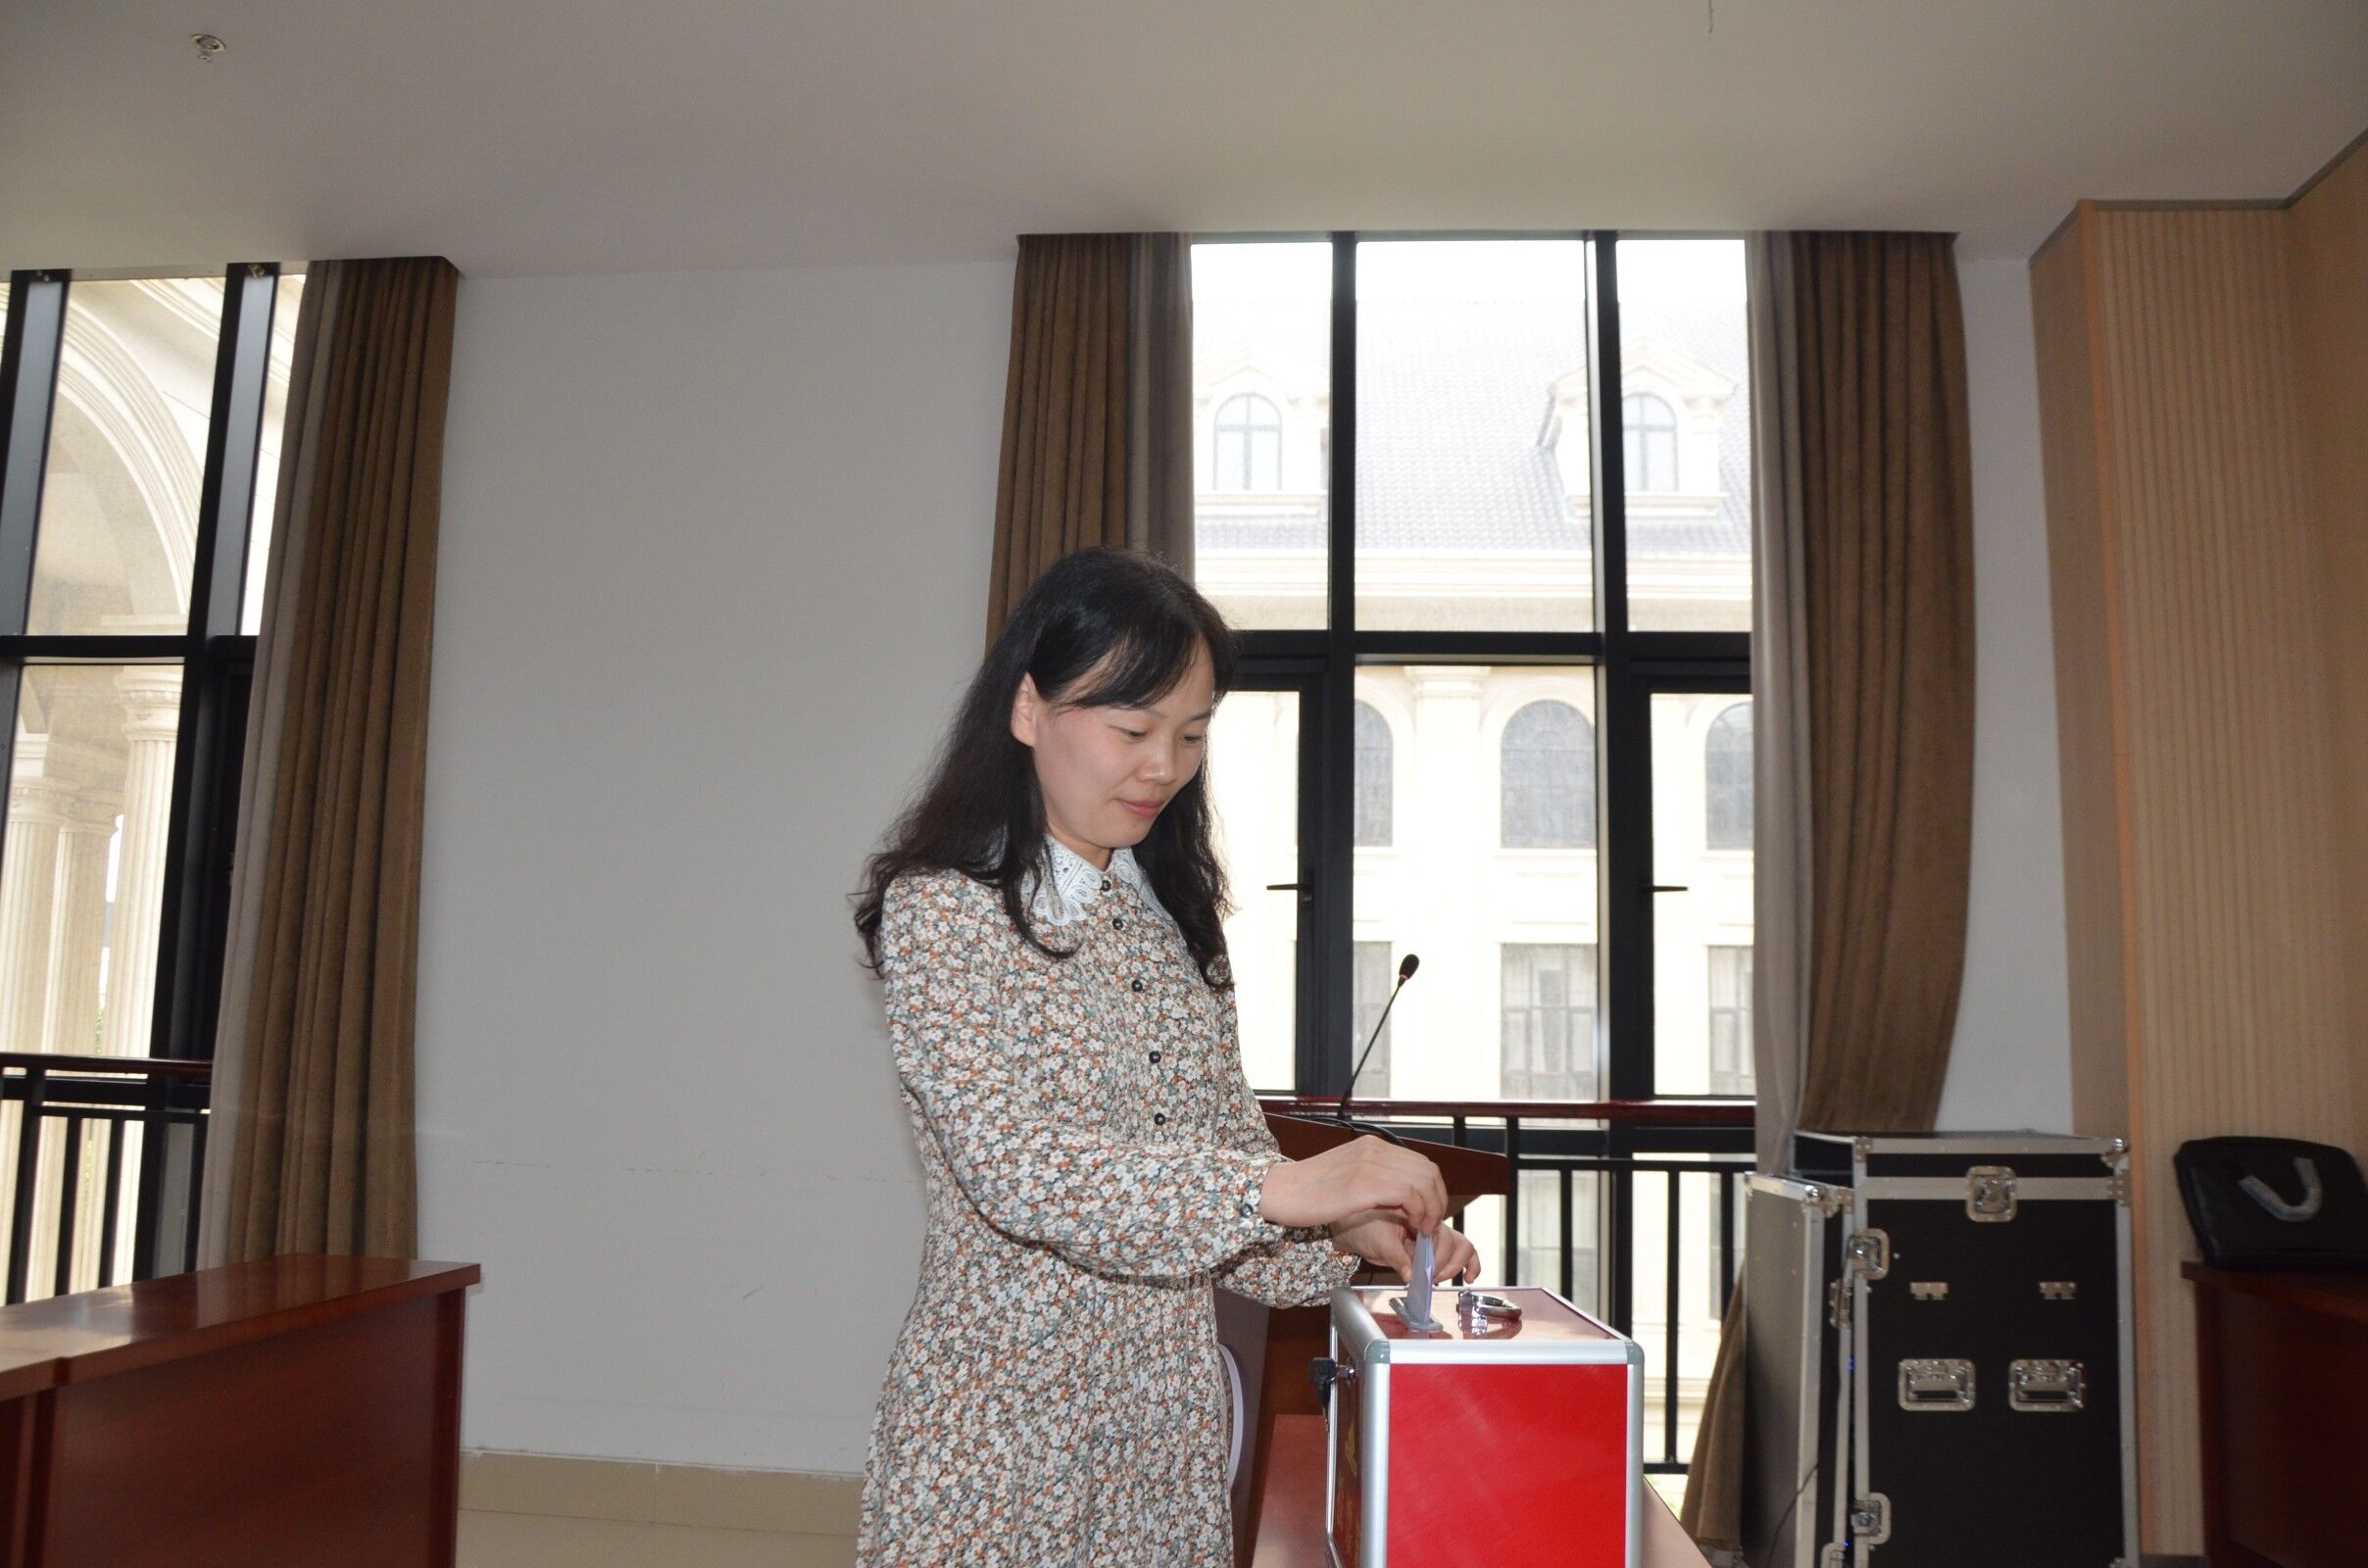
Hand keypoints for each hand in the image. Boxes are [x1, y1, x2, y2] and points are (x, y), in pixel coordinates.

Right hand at [1257, 1136, 1448, 1234]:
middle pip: (1428, 1170)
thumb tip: (1398, 1202)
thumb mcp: (1347, 1179)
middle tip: (1428, 1224)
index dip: (1431, 1190)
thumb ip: (1373, 1183)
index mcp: (1371, 1146)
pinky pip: (1410, 1194)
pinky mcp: (1365, 1184)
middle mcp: (1375, 1149)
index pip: (1419, 1162)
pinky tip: (1412, 1227)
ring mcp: (1370, 1164)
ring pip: (1425, 1180)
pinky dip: (1419, 1212)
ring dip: (1431, 1208)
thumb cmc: (1307, 1191)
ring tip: (1421, 1229)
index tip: (1426, 1213)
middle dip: (1437, 1200)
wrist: (1279, 1191)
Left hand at [1331, 1211, 1482, 1285]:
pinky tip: (1469, 1276)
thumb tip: (1410, 1276)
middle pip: (1453, 1241)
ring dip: (1455, 1265)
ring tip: (1440, 1278)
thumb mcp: (1378, 1242)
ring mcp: (1432, 1235)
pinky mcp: (1431, 1247)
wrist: (1351, 1228)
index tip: (1427, 1271)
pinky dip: (1469, 1263)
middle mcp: (1428, 1223)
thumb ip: (1396, 1257)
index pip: (1439, 1233)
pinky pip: (1458, 1250)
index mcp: (1417, 1214)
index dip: (1436, 1255)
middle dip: (1445, 1263)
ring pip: (1460, 1246)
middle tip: (1431, 1278)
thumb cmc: (1362, 1227)